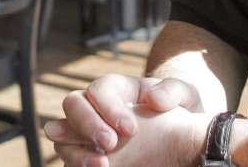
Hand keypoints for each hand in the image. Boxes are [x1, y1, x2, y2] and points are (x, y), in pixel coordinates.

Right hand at [50, 104, 209, 166]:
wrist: (180, 133)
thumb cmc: (178, 109)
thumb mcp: (184, 95)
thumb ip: (173, 91)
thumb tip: (154, 100)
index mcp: (117, 88)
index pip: (100, 89)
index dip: (109, 108)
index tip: (131, 130)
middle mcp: (95, 106)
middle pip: (73, 104)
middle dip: (88, 124)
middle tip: (111, 144)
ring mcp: (86, 132)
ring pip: (62, 135)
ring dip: (77, 151)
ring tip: (103, 165)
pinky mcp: (85, 155)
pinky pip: (69, 159)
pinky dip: (78, 165)